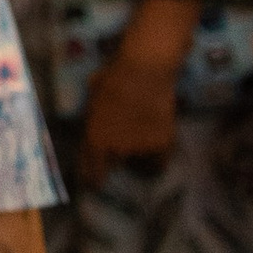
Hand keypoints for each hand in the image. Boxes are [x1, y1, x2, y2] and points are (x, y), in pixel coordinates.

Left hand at [76, 47, 181, 177]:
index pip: (90, 173)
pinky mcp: (163, 145)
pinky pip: (158, 163)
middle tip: (114, 158)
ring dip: (135, 161)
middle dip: (111, 165)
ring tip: (137, 148)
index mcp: (95, 140)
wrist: (145, 70)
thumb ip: (92, 121)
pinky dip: (154, 160)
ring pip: (137, 167)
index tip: (91, 182)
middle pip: (112, 169)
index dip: (90, 179)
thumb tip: (91, 127)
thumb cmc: (112, 78)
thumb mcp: (92, 100)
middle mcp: (116, 151)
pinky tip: (153, 152)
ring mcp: (141, 149)